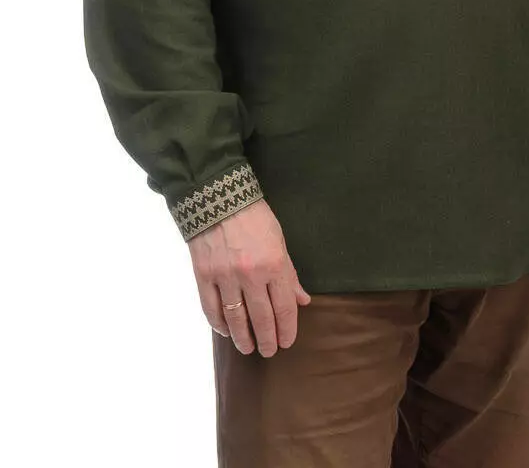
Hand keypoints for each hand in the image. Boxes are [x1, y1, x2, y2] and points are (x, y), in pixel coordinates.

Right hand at [187, 198, 311, 356]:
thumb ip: (289, 274)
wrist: (219, 198)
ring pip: (236, 319)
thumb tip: (302, 300)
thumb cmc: (254, 217)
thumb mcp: (280, 240)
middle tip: (269, 351)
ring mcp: (226, 276)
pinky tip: (226, 331)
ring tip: (248, 348)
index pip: (284, 307)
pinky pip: (212, 309)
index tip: (287, 342)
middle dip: (267, 339)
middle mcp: (251, 274)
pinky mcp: (204, 276)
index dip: (287, 328)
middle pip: (262, 318)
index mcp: (274, 263)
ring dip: (243, 338)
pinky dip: (219, 324)